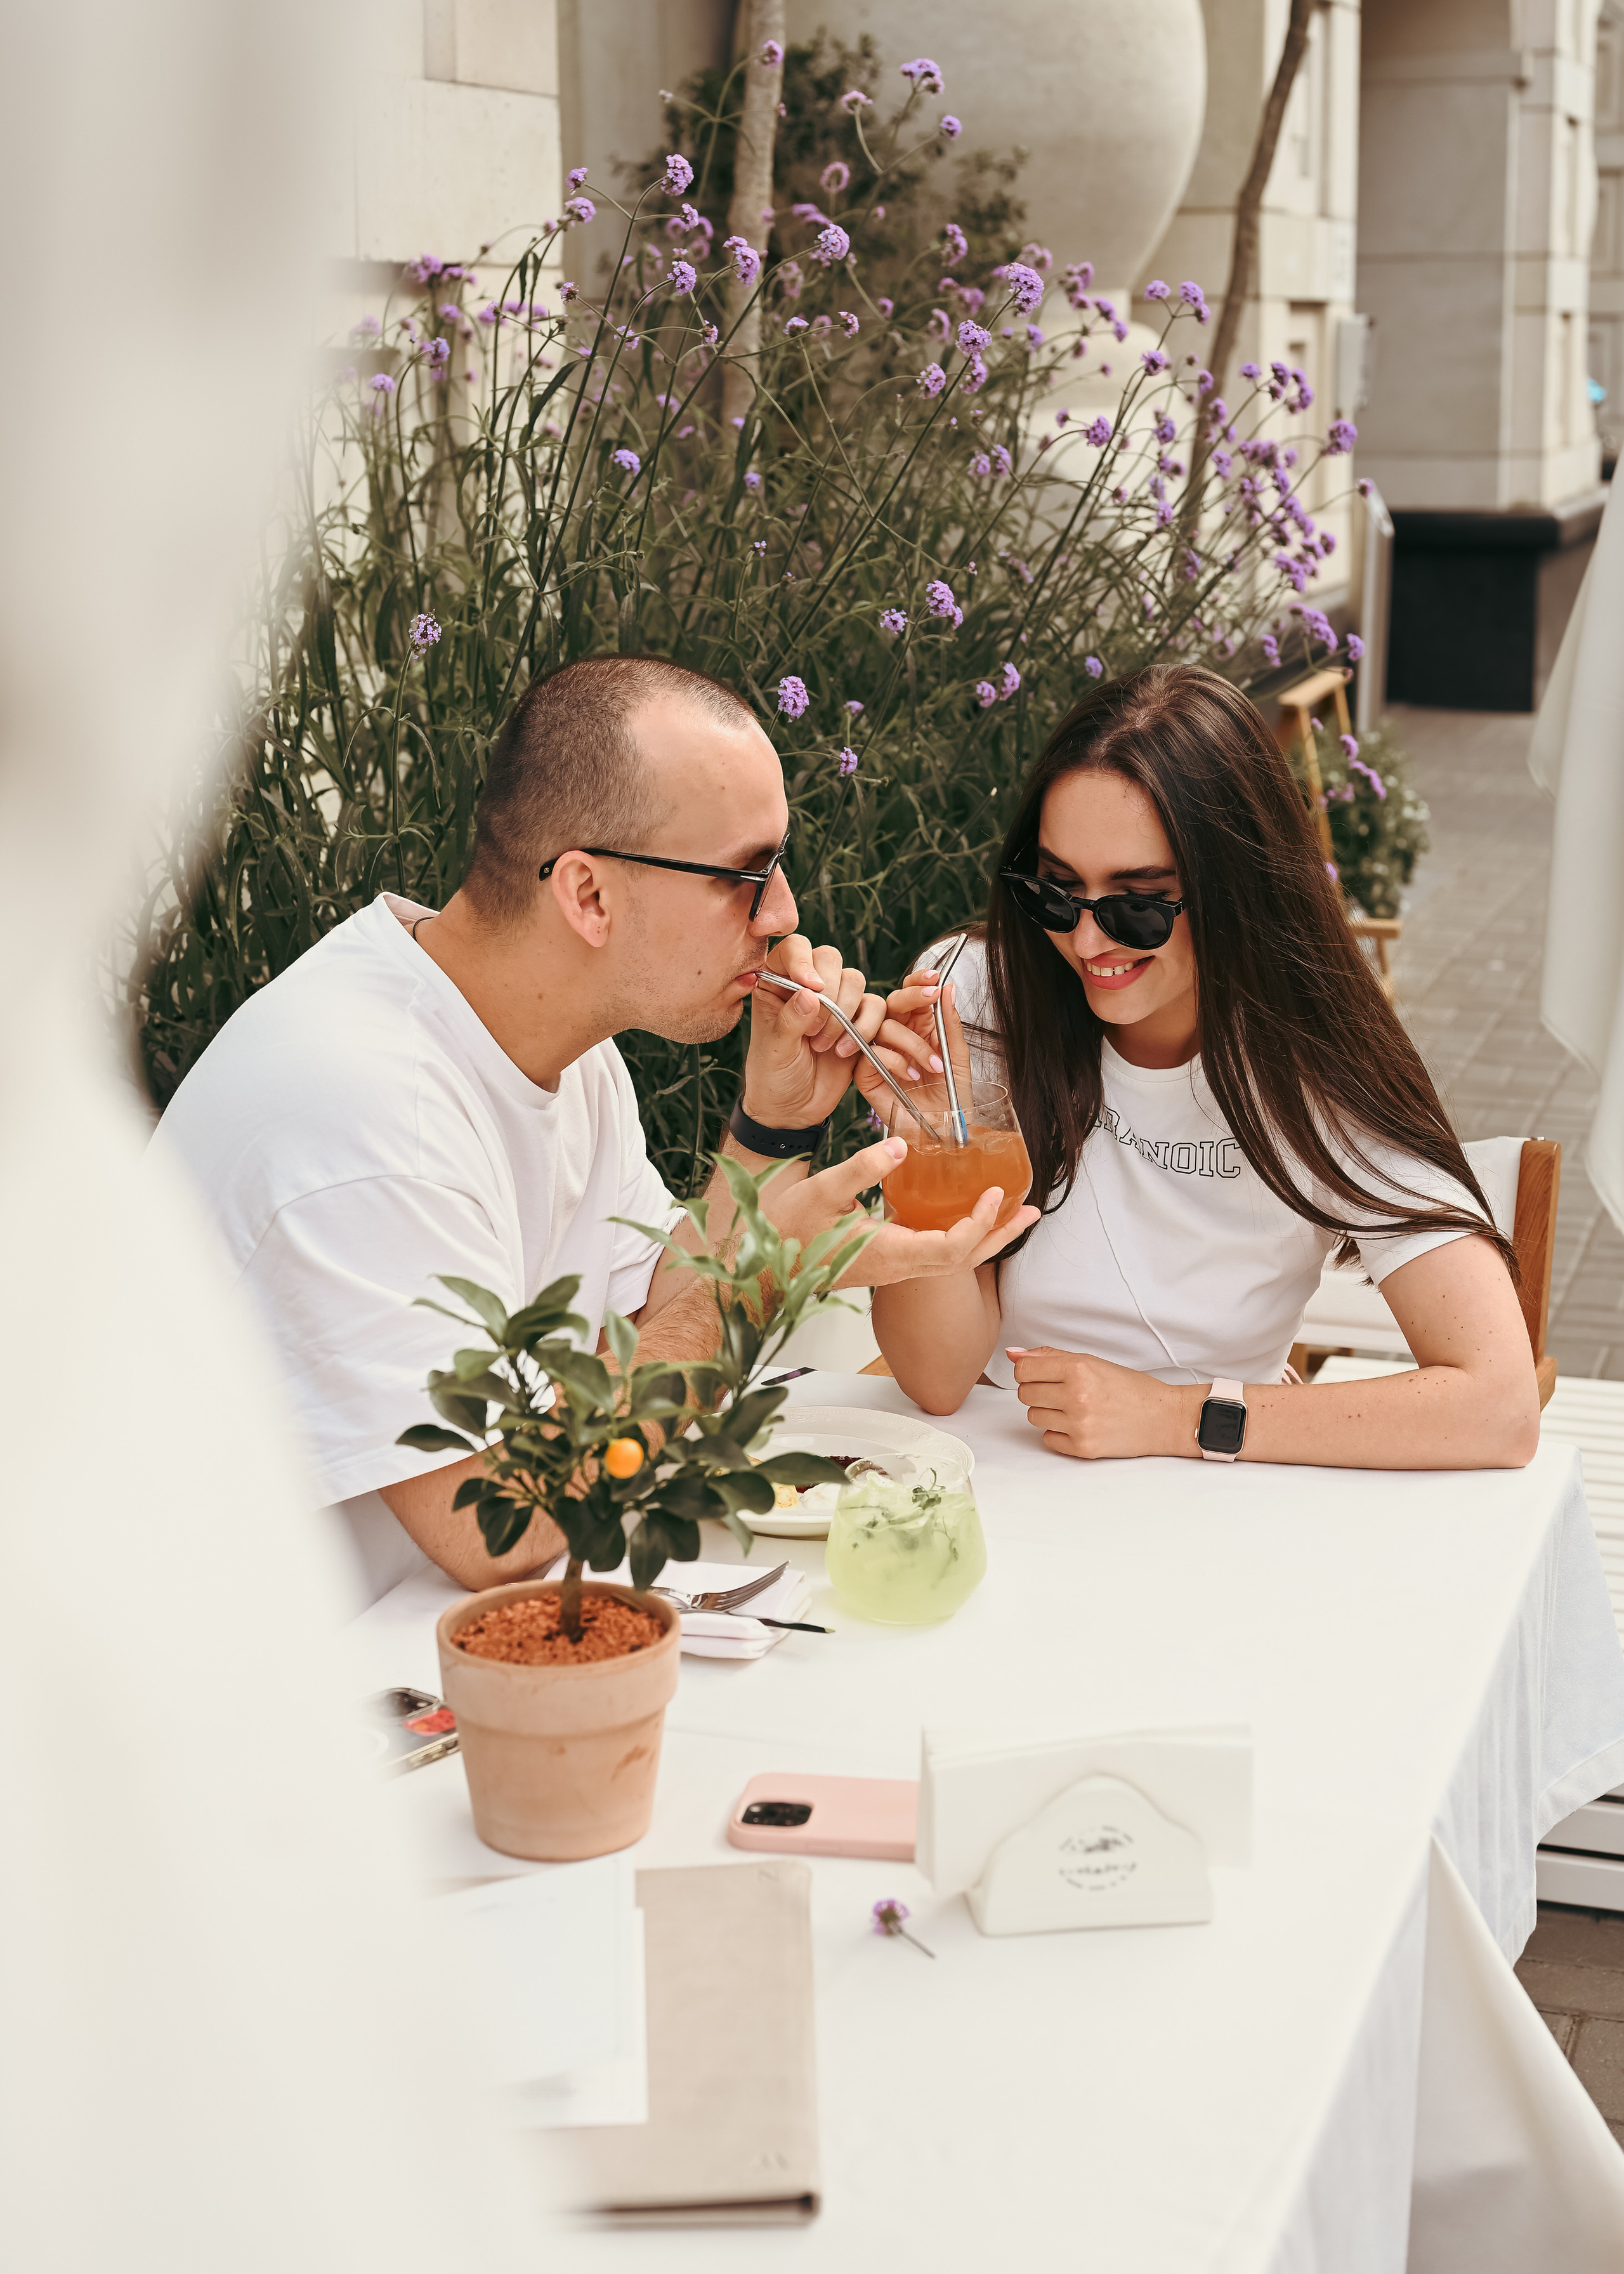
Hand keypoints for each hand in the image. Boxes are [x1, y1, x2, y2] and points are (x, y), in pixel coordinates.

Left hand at [743, 934, 885, 1129]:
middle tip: (813, 1029)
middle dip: (828, 993)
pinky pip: (875, 1006)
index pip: (794, 948)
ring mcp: (835, 1001)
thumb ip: (789, 1020)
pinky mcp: (859, 1020)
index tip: (810, 987)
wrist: (793, 1110)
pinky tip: (844, 1051)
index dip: (804, 960)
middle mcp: (807, 986)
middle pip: (830, 958)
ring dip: (843, 1013)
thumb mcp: (774, 1049)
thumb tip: (810, 994)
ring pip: (855, 980)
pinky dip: (865, 1026)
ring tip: (823, 1045)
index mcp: (776, 983)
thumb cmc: (773, 1077)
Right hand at [764, 1138, 1039, 1284]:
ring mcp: (892, 1267)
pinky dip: (960, 1236)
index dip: (980, 1224)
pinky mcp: (886, 1261)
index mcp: (888, 1253)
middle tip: (1031, 1211)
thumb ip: (861, 1167)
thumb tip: (897, 1143)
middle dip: (1001, 1236)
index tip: (995, 1193)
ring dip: (986, 1238)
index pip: (952, 1248)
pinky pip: (935, 1254)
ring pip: (952, 1261)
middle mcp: (897, 1266)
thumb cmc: (784, 1232)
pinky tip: (965, 1216)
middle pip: (964, 1260)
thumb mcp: (820, 1190)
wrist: (759, 1268)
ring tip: (1014, 1214)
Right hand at [852, 967, 966, 1125]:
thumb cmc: (952, 1098)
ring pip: (883, 1026)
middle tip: (929, 998)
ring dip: (911, 1042)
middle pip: (892, 1002)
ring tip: (932, 1065)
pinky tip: (911, 1076)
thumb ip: (950, 1023)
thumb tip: (947, 987)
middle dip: (911, 996)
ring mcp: (880, 1054)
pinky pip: (872, 1053)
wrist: (943, 1132)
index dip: (919, 981)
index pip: (913, 995)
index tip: (934, 977)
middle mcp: (898, 1037)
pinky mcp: (867, 1073)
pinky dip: (894, 1061)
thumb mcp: (958, 1057)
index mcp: (920, 1028)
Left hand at [1009, 1346, 1199, 1460]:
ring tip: (1074, 1408)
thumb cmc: (1128, 1387)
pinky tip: (1080, 1425)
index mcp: (1079, 1368)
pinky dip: (1058, 1433)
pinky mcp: (1082, 1448)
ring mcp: (1079, 1424)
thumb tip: (1013, 1353)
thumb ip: (1049, 1356)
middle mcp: (1077, 1396)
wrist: (1163, 1417)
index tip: (1042, 1374)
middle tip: (1063, 1392)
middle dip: (1039, 1391)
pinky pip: (1047, 1439)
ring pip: (1033, 1417)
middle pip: (1025, 1393)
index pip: (1024, 1369)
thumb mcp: (1092, 1362)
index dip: (1028, 1371)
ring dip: (1048, 1412)